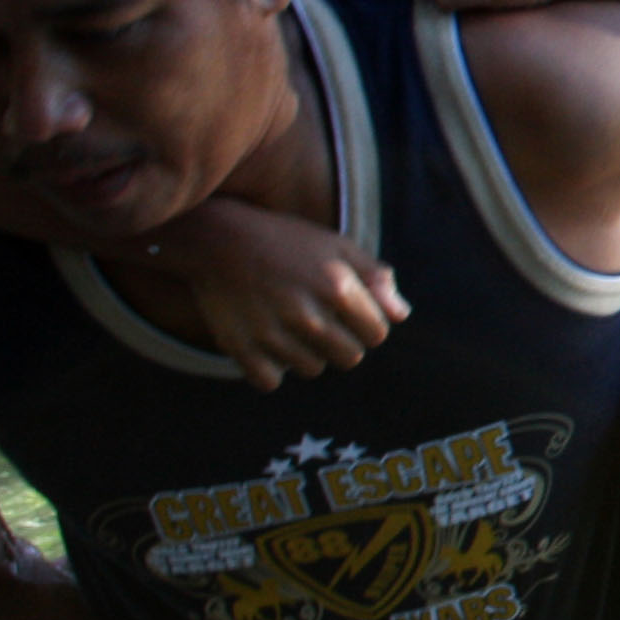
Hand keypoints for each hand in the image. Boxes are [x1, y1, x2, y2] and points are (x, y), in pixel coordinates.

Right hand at [146, 199, 408, 391]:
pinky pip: (270, 381)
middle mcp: (307, 316)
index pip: (377, 334)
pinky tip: (266, 341)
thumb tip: (401, 315)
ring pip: (312, 370)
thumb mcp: (337, 247)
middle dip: (342, 342)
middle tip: (321, 321)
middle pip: (349, 358)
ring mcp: (272, 335)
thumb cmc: (287, 242)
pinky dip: (269, 367)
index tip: (349, 313)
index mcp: (337, 288)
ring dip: (306, 353)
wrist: (219, 238)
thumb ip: (375, 279)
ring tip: (290, 324)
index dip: (367, 324)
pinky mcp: (240, 348)